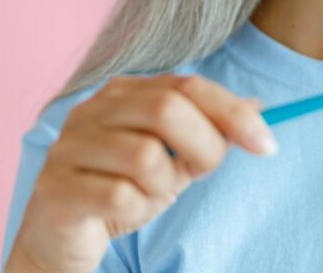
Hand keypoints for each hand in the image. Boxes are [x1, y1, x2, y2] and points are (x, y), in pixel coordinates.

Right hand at [5, 74, 276, 272]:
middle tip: (204, 172)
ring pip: (145, 157)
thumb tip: (258, 108)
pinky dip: (138, 209)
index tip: (266, 144)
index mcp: (124, 92)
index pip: (188, 86)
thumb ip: (210, 130)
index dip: (233, 113)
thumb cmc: (122, 188)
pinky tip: (127, 211)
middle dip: (204, 147)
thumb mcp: (174, 157)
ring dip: (164, 185)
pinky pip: (119, 196)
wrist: (63, 236)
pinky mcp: (56, 187)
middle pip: (166, 110)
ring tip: (152, 193)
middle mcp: (92, 110)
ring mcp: (69, 146)